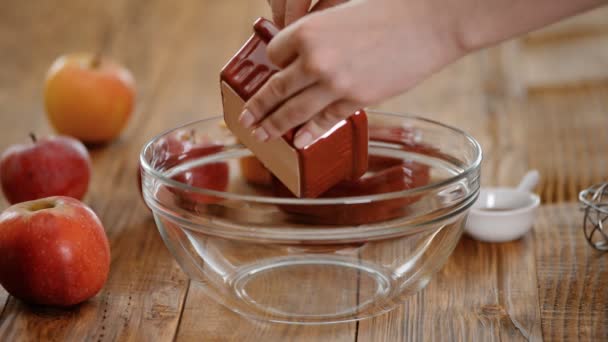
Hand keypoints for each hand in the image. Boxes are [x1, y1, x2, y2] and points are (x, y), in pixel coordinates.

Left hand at [241, 0, 463, 147]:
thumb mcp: (341, 13)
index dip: (275, 63)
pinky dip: (309, 132)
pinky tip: (299, 141)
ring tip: (262, 135)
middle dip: (257, 108)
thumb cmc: (388, 11)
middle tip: (245, 120)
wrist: (429, 23)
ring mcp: (334, 83)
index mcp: (307, 31)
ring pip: (294, 111)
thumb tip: (305, 57)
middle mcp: (314, 60)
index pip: (275, 54)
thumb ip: (319, 37)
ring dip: (274, 126)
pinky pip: (324, 121)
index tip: (276, 71)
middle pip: (275, 90)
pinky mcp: (356, 100)